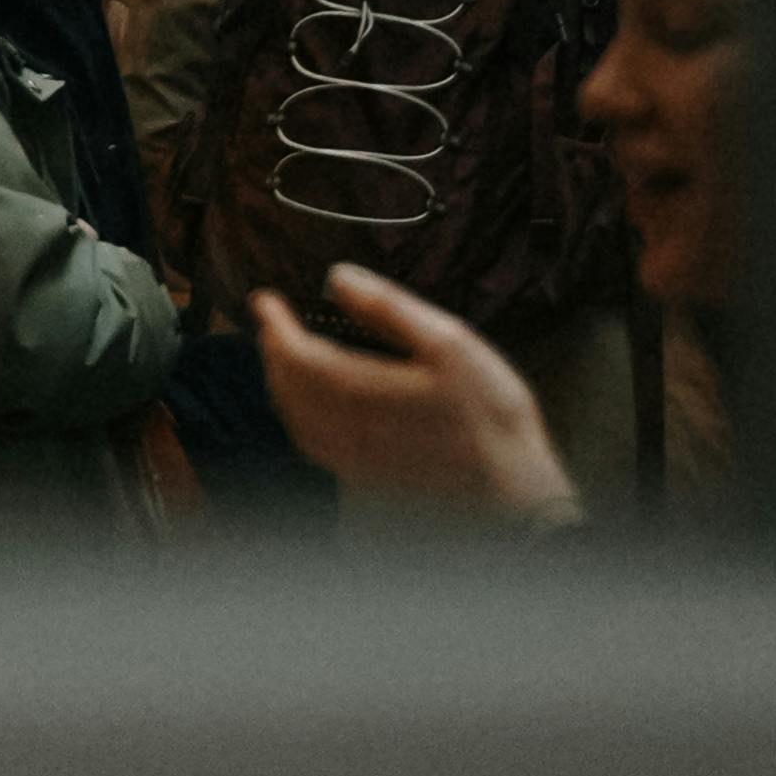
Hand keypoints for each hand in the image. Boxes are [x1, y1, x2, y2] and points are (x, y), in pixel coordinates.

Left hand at [251, 266, 573, 517]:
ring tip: (283, 358)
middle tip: (271, 324)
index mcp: (361, 392)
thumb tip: (339, 278)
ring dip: (281, 384)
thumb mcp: (450, 344)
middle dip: (272, 351)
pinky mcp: (365, 479)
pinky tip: (313, 408)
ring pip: (295, 419)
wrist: (512, 496)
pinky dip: (299, 417)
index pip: (295, 354)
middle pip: (287, 387)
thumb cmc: (490, 418)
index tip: (263, 300)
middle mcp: (345, 429)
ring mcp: (352, 459)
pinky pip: (313, 445)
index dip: (274, 325)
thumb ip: (389, 308)